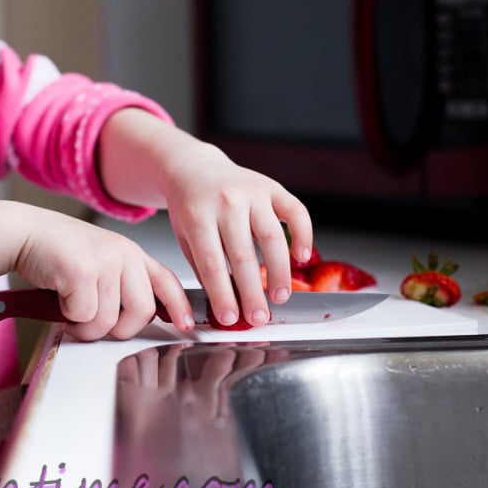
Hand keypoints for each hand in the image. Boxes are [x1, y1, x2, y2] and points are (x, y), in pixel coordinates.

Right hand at [12, 207, 192, 340]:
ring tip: (70, 309)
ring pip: (109, 320)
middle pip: (142, 312)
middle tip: (93, 322)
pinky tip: (59, 298)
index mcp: (131, 253)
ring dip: (85, 326)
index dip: (179, 306)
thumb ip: (120, 285)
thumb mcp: (99, 262)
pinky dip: (67, 316)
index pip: (167, 281)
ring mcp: (105, 261)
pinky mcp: (83, 270)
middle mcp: (124, 254)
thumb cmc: (56, 253)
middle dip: (117, 329)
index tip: (186, 325)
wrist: (22, 233)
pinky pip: (83, 316)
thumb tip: (136, 320)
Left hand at [163, 143, 312, 327]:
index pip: (212, 264)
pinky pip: (296, 212)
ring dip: (280, 272)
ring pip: (272, 237)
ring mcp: (251, 192)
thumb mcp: (185, 236)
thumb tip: (225, 305)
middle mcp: (226, 202)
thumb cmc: (190, 208)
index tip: (230, 318)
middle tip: (259, 317)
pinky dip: (303, 235)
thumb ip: (204, 267)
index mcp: (197, 215)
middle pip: (243, 255)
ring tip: (280, 297)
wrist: (195, 168)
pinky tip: (302, 257)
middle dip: (252, 293)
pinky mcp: (272, 188)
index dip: (223, 295)